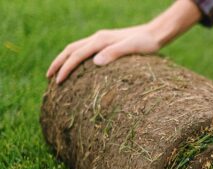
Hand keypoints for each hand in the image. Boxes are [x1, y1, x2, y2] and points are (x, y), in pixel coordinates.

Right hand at [46, 0, 201, 83]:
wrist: (156, 34)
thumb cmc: (146, 43)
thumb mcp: (132, 48)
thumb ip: (114, 53)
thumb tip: (95, 62)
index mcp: (100, 40)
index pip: (76, 55)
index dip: (65, 68)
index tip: (57, 82)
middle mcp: (98, 38)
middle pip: (70, 50)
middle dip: (58, 64)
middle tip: (49, 79)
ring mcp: (101, 40)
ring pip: (76, 49)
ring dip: (64, 60)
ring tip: (57, 74)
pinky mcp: (106, 43)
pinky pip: (85, 50)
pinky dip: (75, 58)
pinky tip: (77, 69)